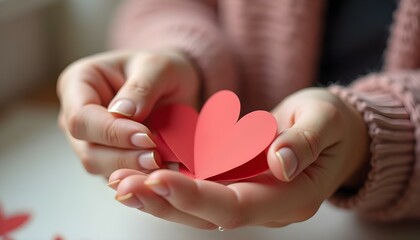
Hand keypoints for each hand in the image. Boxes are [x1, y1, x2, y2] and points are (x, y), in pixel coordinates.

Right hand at [57, 49, 199, 176]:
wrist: (173, 86)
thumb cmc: (161, 70)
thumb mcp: (158, 67)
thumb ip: (141, 88)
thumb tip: (121, 114)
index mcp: (78, 83)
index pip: (82, 118)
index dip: (112, 133)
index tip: (147, 137)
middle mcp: (76, 115)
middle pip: (88, 150)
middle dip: (124, 157)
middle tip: (157, 157)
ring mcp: (89, 140)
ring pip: (101, 169)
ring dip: (133, 171)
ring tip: (164, 166)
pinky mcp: (107, 158)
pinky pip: (118, 175)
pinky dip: (139, 177)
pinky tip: (161, 173)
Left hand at [107, 87, 368, 228]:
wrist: (334, 131)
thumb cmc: (333, 124)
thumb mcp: (326, 121)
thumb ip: (305, 142)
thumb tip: (280, 162)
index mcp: (292, 197)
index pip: (236, 206)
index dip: (196, 195)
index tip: (158, 177)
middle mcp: (266, 206)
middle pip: (209, 214)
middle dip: (164, 201)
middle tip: (123, 185)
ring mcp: (251, 198)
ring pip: (199, 208)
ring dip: (159, 197)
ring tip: (120, 183)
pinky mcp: (238, 185)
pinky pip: (200, 190)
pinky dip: (171, 184)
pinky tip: (141, 174)